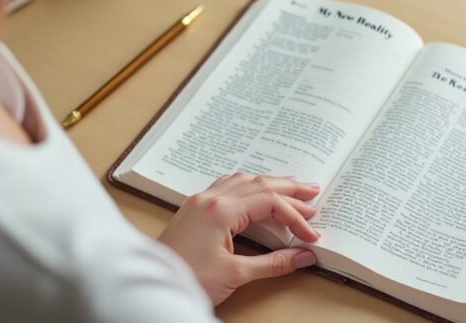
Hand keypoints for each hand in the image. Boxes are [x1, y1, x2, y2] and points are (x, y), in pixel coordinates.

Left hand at [158, 172, 321, 304]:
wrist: (152, 284)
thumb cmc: (186, 278)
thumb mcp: (235, 274)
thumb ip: (273, 263)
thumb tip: (302, 256)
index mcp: (220, 211)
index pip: (269, 203)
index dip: (295, 217)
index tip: (310, 234)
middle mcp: (210, 199)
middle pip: (259, 184)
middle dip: (289, 189)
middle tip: (313, 192)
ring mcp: (199, 201)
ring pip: (242, 181)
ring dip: (269, 183)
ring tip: (291, 186)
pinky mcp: (193, 209)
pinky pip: (226, 186)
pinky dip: (248, 185)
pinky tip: (255, 189)